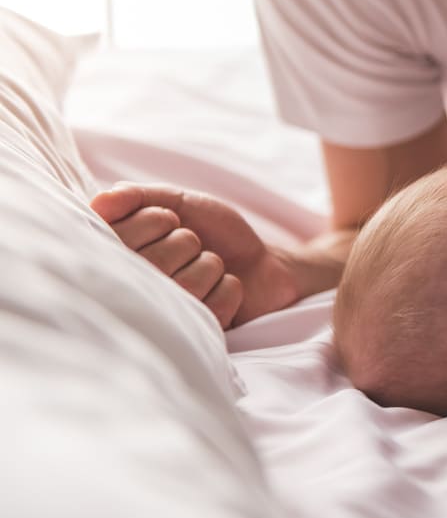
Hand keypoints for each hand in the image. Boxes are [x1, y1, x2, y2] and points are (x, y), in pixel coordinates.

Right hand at [91, 183, 301, 327]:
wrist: (258, 260)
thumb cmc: (211, 230)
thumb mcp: (175, 201)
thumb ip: (137, 196)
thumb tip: (102, 202)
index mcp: (116, 259)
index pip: (120, 234)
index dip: (156, 220)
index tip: (171, 220)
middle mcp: (130, 293)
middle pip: (154, 261)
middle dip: (185, 242)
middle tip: (191, 246)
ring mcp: (162, 318)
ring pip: (185, 285)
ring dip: (209, 265)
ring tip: (208, 268)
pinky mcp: (194, 334)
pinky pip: (212, 306)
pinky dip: (228, 289)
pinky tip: (221, 289)